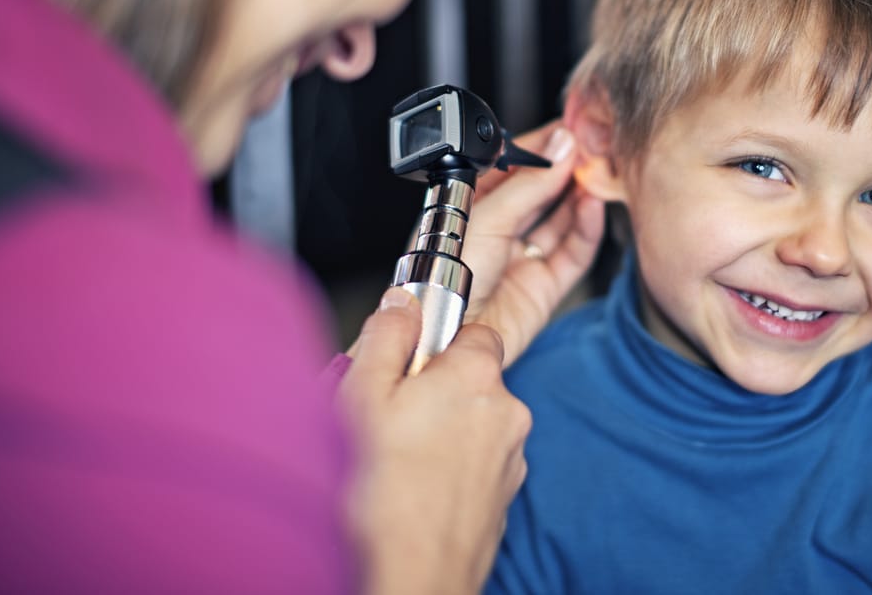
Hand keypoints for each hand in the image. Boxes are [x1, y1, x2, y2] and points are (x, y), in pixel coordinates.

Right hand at [340, 289, 530, 593]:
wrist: (408, 581)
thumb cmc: (380, 496)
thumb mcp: (361, 395)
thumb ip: (387, 337)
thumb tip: (403, 303)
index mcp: (478, 377)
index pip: (473, 331)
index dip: (435, 342)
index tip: (406, 360)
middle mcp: (507, 413)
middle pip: (470, 380)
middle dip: (432, 391)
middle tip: (387, 417)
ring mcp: (510, 461)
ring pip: (472, 425)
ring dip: (441, 432)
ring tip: (394, 461)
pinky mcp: (503, 500)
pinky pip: (474, 466)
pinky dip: (448, 469)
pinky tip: (412, 489)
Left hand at [460, 122, 604, 367]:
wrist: (444, 337)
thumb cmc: (442, 279)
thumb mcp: (485, 217)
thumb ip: (529, 184)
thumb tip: (561, 149)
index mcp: (470, 205)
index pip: (512, 166)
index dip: (541, 147)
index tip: (568, 129)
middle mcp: (496, 230)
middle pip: (540, 191)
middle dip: (565, 169)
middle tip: (591, 147)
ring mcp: (520, 258)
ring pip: (560, 219)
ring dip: (579, 195)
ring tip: (597, 172)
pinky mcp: (542, 286)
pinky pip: (573, 252)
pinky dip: (587, 228)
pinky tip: (593, 205)